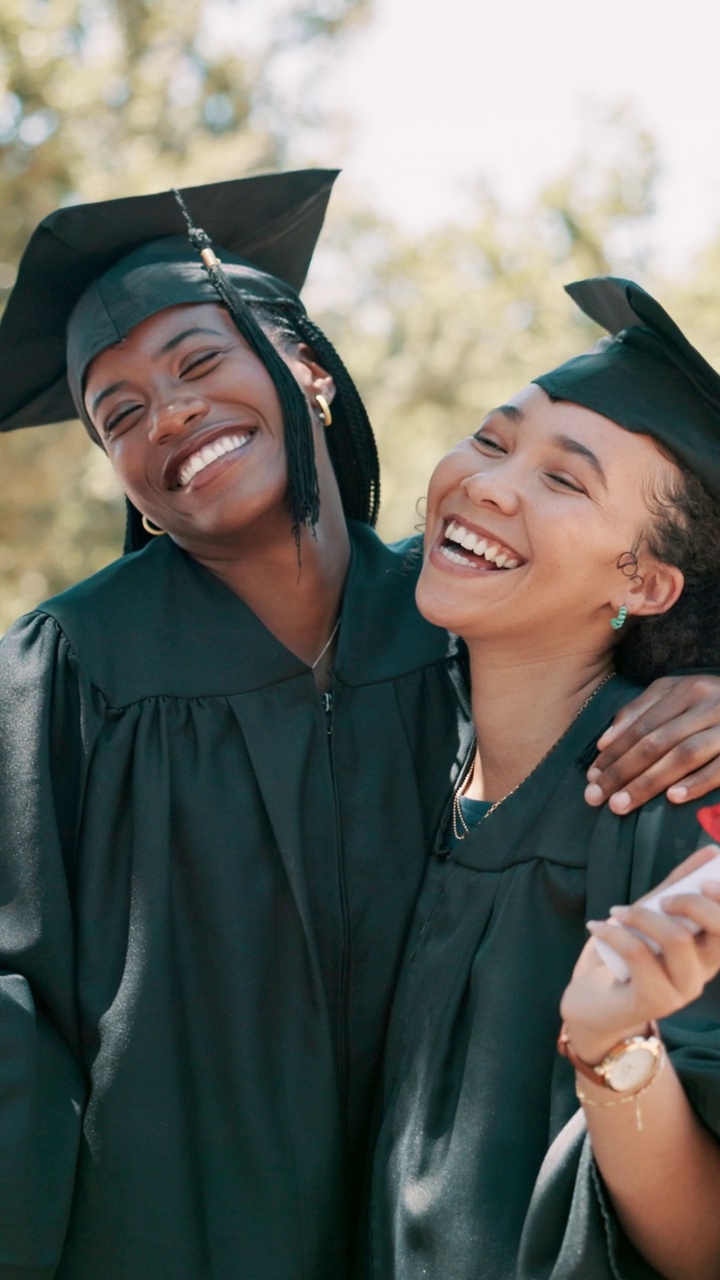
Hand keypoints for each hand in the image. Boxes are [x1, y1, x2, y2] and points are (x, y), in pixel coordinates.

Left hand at [560, 847, 719, 1064]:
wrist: (590, 1002)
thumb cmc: (623, 956)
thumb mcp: (650, 914)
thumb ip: (677, 886)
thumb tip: (709, 852)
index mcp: (707, 952)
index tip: (706, 880)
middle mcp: (701, 973)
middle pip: (718, 930)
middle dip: (692, 902)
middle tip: (663, 899)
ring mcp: (680, 991)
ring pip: (678, 939)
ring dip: (644, 915)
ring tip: (617, 912)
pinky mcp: (653, 1001)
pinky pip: (640, 954)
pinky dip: (614, 932)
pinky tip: (596, 926)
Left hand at [584, 675, 719, 814]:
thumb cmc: (716, 706)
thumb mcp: (681, 696)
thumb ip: (642, 712)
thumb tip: (606, 740)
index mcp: (686, 688)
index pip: (641, 724)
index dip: (614, 751)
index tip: (591, 777)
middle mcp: (707, 701)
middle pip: (655, 741)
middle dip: (621, 771)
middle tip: (595, 797)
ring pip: (682, 754)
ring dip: (648, 782)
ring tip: (621, 804)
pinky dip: (697, 782)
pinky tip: (673, 798)